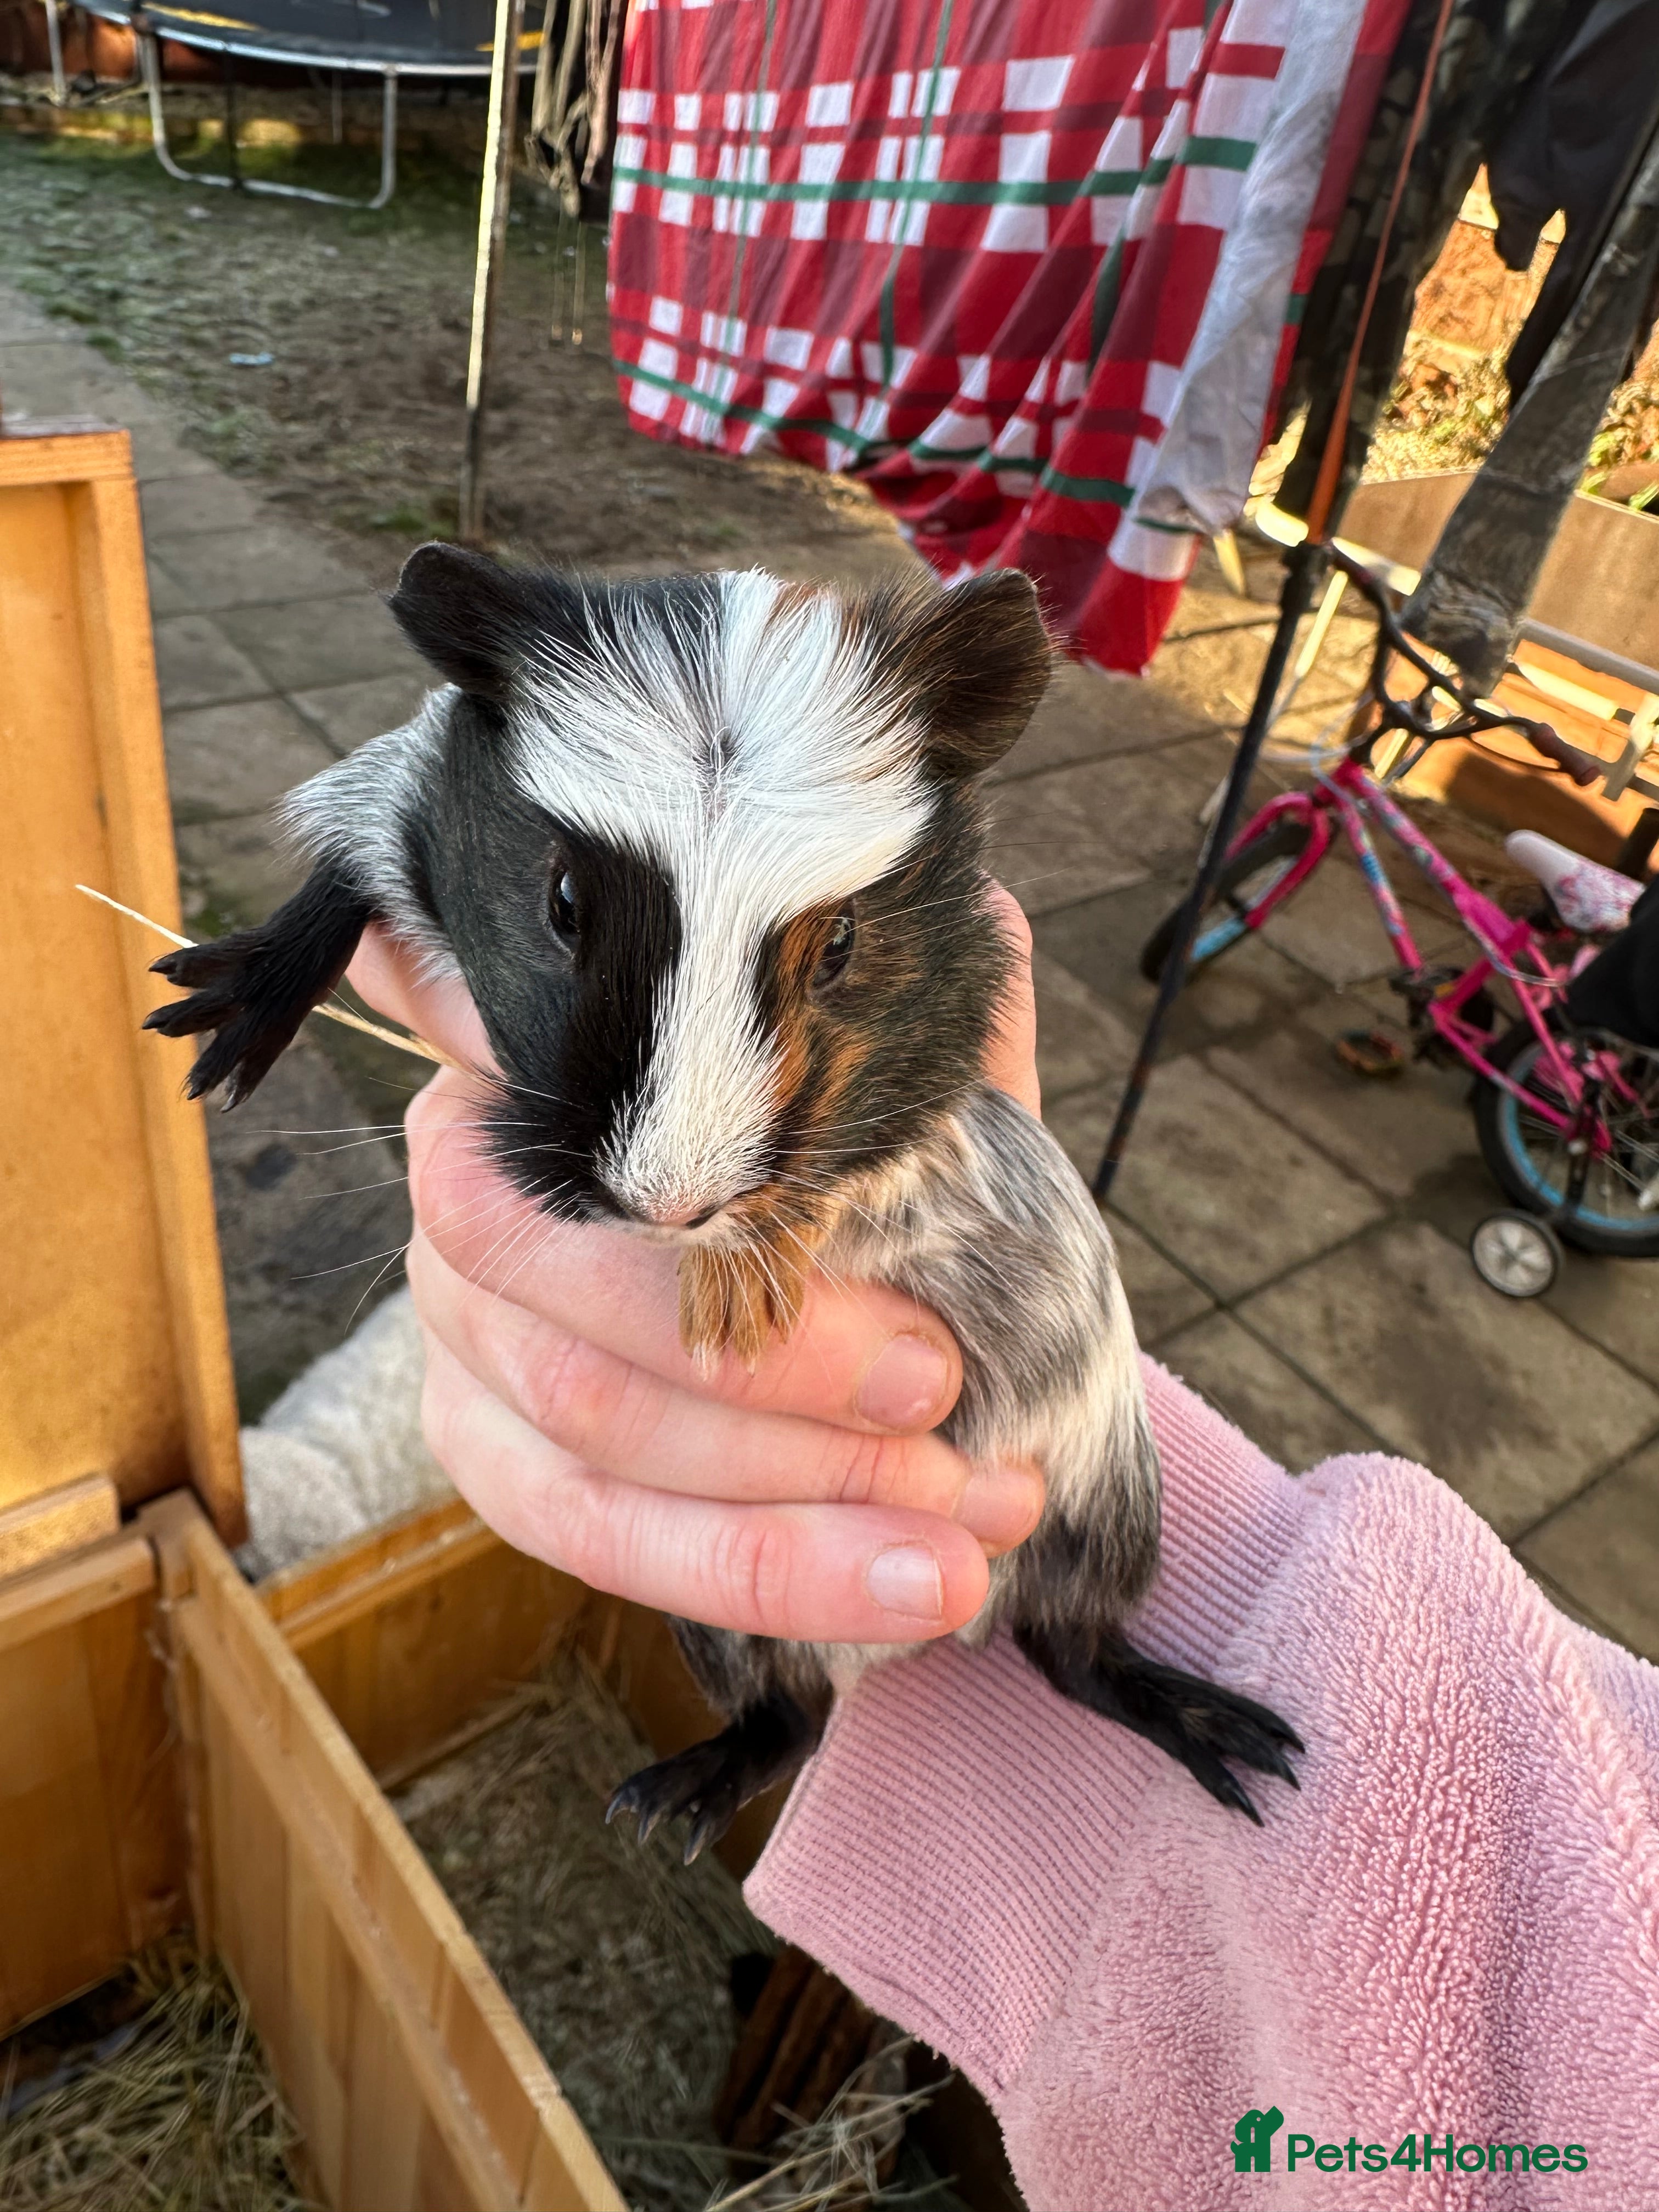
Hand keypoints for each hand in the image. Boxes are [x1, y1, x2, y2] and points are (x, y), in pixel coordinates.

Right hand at [347, 882, 1043, 1643]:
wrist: (854, 1329)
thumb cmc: (857, 1189)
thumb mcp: (900, 1097)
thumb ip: (922, 1023)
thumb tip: (983, 916)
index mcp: (542, 1064)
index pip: (531, 1082)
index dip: (617, 1127)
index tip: (790, 1204)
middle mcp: (467, 1192)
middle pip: (563, 1276)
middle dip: (769, 1360)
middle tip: (943, 1389)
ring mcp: (459, 1337)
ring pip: (590, 1426)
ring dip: (793, 1493)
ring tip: (971, 1518)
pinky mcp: (490, 1463)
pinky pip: (597, 1541)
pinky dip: (761, 1575)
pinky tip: (911, 1592)